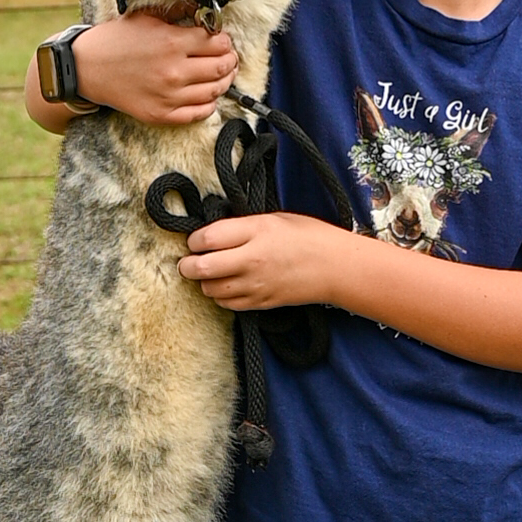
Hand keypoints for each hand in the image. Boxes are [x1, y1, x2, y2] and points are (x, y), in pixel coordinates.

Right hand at [74, 11, 237, 124]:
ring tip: (221, 74)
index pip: (218, 43)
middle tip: (228, 57)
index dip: (225, 40)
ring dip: (224, 81)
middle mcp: (174, 71)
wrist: (88, 68)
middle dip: (229, 60)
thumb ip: (178, 14)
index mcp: (172, 43)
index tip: (222, 40)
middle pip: (221, 67)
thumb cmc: (116, 41)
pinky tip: (206, 94)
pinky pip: (199, 113)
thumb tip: (204, 11)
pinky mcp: (162, 114)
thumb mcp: (147, 18)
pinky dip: (209, 103)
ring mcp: (169, 96)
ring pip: (215, 91)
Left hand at [178, 213, 347, 309]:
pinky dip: (220, 295)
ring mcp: (256, 284)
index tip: (195, 240)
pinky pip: (227, 303)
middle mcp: (252, 259)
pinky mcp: (260, 302)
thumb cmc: (308, 236)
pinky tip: (226, 285)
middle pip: (201, 267)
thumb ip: (241, 225)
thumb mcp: (273, 218)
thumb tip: (211, 233)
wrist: (335, 267)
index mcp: (256, 231)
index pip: (207, 238)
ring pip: (210, 289)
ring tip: (211, 272)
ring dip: (204, 281)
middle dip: (187, 264)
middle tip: (187, 261)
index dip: (193, 239)